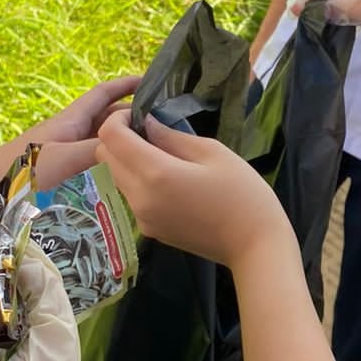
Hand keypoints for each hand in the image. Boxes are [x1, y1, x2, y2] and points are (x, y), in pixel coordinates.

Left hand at [9, 76, 141, 189]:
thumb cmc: (17, 171)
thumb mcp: (63, 158)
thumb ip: (97, 150)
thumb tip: (129, 144)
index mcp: (69, 121)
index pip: (103, 94)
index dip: (127, 85)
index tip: (153, 82)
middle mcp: (68, 134)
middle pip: (105, 120)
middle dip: (131, 120)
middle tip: (163, 131)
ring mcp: (62, 154)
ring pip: (99, 145)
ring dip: (120, 146)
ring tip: (149, 156)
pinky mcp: (56, 175)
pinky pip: (90, 165)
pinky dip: (107, 167)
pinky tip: (120, 182)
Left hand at [95, 111, 290, 270]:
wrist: (254, 246)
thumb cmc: (243, 194)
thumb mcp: (213, 153)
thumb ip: (173, 137)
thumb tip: (147, 124)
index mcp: (155, 173)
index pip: (111, 136)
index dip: (117, 118)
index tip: (138, 114)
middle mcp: (139, 197)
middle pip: (106, 156)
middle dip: (119, 137)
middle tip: (150, 130)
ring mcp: (142, 217)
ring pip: (116, 176)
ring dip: (128, 159)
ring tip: (162, 153)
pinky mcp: (149, 230)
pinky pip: (131, 196)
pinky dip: (139, 180)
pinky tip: (169, 179)